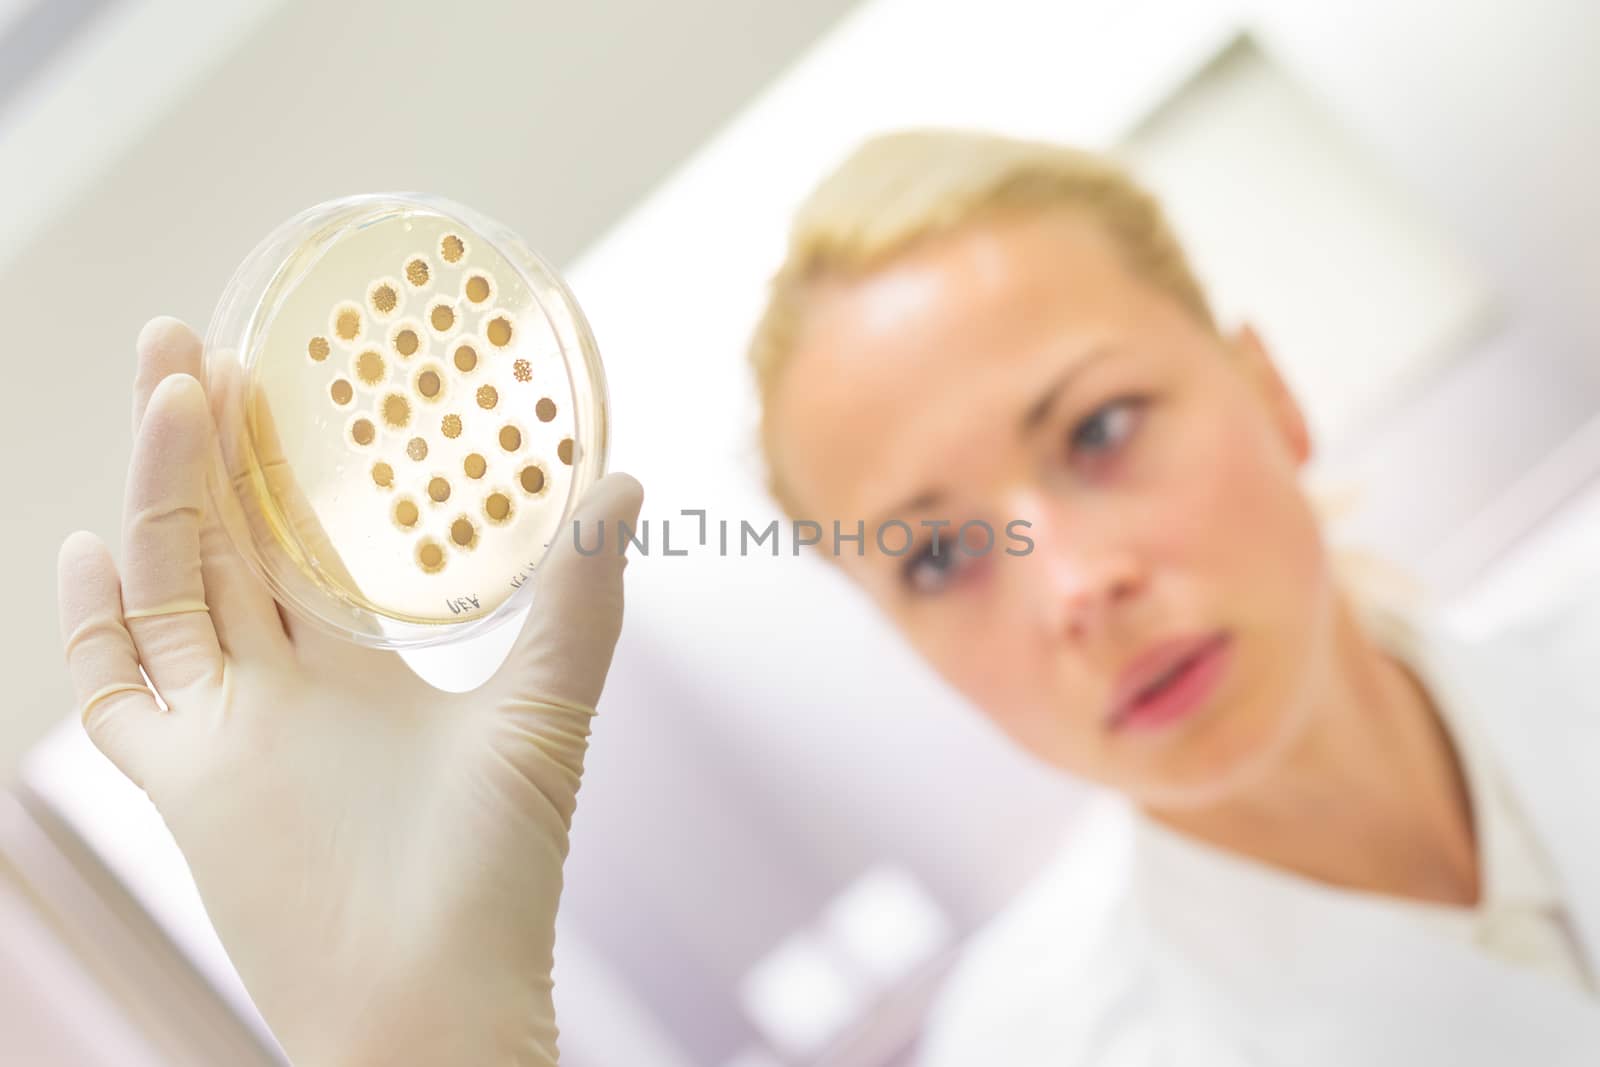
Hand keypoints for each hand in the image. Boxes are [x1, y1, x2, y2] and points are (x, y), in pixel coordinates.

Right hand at [56, 318, 641, 1065]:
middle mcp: (286, 683)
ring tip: (167, 391)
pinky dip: (92, 621)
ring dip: (160, 491)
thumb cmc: (496, 874)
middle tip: (186, 335)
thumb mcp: (543, 710)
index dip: (280, 451)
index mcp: (364, 662)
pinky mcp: (181, 784)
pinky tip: (89, 539)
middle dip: (200, 439)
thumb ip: (580, 598)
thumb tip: (629, 479)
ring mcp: (228, 727)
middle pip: (224, 536)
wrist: (434, 1002)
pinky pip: (114, 690)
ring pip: (172, 583)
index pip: (302, 531)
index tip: (273, 360)